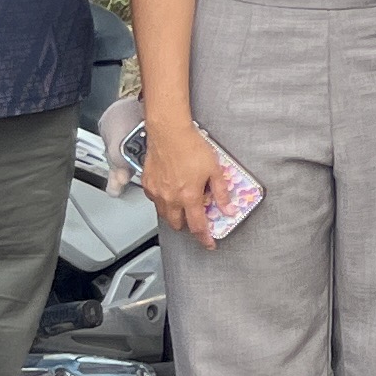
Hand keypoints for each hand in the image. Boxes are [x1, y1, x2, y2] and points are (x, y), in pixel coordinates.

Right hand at [141, 116, 226, 247]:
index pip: (197, 226)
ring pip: (164, 214)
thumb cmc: (191, 146)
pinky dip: (164, 201)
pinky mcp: (148, 184)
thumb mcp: (215, 169)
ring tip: (184, 204)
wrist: (168, 132)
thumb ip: (221, 192)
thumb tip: (228, 208)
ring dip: (175, 215)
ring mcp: (157, 192)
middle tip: (197, 219)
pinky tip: (171, 192)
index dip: (204, 238)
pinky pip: (155, 200)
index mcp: (189, 197)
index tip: (209, 243)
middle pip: (178, 224)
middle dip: (188, 226)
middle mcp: (170, 198)